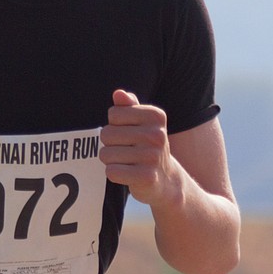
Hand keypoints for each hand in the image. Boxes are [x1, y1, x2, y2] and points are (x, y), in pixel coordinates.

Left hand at [100, 89, 180, 207]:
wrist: (166, 180)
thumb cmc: (147, 147)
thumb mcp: (142, 123)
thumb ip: (129, 106)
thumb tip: (118, 94)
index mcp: (155, 116)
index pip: (113, 114)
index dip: (114, 125)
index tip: (129, 133)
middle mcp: (156, 135)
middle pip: (106, 134)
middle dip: (110, 144)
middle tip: (126, 150)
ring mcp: (153, 156)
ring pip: (106, 154)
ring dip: (111, 160)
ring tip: (127, 162)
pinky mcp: (146, 177)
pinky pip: (111, 171)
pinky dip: (114, 174)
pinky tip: (128, 174)